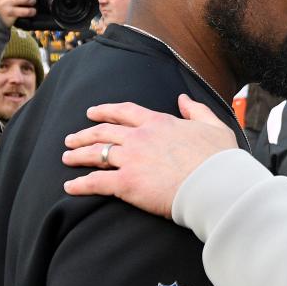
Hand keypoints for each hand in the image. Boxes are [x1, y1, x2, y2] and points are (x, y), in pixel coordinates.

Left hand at [62, 95, 238, 217]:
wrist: (215, 183)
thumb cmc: (219, 158)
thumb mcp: (213, 126)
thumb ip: (196, 110)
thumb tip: (183, 99)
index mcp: (159, 122)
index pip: (125, 112)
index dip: (105, 111)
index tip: (92, 112)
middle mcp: (140, 137)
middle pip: (103, 132)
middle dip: (84, 134)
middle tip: (71, 138)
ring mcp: (131, 159)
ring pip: (96, 154)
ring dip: (78, 155)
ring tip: (67, 158)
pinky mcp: (127, 183)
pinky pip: (96, 182)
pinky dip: (80, 184)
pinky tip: (70, 186)